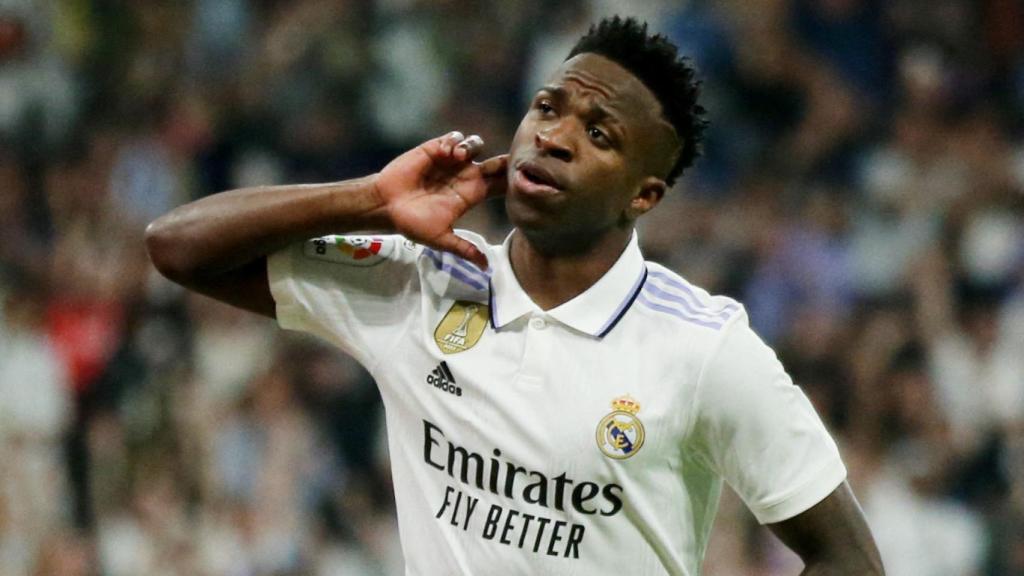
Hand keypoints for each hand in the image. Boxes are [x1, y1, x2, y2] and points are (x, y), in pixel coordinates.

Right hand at [374, 131, 507, 268]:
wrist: (386, 206)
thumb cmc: (412, 223)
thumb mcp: (441, 239)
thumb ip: (464, 249)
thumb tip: (486, 268)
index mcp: (471, 195)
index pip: (498, 185)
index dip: (509, 180)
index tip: (515, 179)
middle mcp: (464, 176)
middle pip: (493, 162)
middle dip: (499, 159)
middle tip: (498, 161)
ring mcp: (450, 161)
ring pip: (475, 145)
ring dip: (471, 147)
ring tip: (458, 157)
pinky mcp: (435, 149)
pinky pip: (453, 137)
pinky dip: (454, 141)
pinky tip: (445, 153)